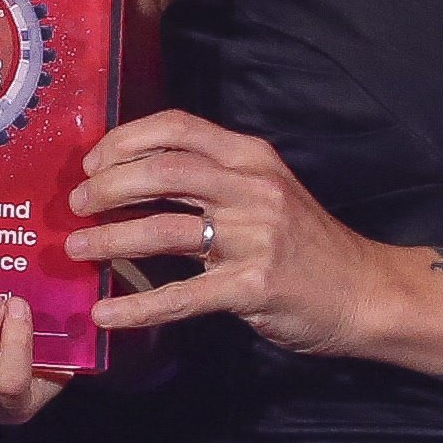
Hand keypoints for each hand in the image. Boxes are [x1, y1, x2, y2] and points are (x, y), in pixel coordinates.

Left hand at [65, 112, 397, 358]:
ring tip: (77, 249)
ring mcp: (255, 238)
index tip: (92, 162)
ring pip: (165, 230)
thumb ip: (212, 182)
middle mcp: (252, 188)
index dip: (125, 140)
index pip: (177, 127)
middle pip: (163, 171)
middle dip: (108, 186)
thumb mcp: (265, 192)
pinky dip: (137, 307)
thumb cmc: (306, 243)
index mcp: (251, 157)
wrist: (366, 292)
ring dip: (110, 239)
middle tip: (76, 206)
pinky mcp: (254, 287)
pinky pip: (182, 296)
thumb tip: (133, 182)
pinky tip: (106, 316)